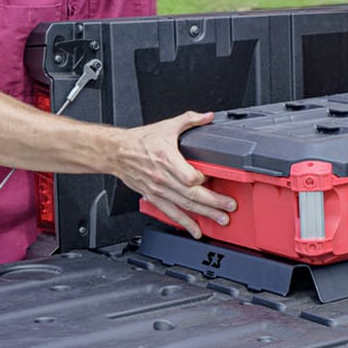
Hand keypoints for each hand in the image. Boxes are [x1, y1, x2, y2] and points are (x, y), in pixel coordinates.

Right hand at [114, 110, 232, 238]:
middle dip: (213, 202)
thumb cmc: (140, 141)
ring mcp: (159, 190)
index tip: (214, 177)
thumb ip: (189, 120)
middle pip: (191, 194)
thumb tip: (207, 116)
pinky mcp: (154, 197)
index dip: (204, 179)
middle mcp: (163, 178)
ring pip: (184, 206)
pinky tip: (196, 230)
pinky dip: (185, 223)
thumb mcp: (167, 126)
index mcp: (167, 159)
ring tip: (221, 220)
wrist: (117, 152)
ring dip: (204, 214)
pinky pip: (171, 213)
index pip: (189, 177)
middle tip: (230, 207)